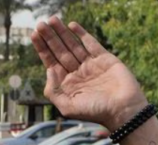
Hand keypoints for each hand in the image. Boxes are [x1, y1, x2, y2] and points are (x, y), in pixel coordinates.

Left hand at [31, 17, 148, 129]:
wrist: (123, 109)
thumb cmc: (95, 112)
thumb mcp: (68, 107)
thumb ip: (54, 91)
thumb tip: (49, 70)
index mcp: (68, 84)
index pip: (52, 63)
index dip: (43, 49)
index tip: (34, 35)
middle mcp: (77, 73)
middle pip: (60, 51)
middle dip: (50, 38)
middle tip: (41, 24)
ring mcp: (91, 65)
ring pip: (73, 45)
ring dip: (62, 33)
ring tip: (52, 19)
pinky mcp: (104, 59)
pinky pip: (91, 43)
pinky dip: (82, 34)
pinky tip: (72, 25)